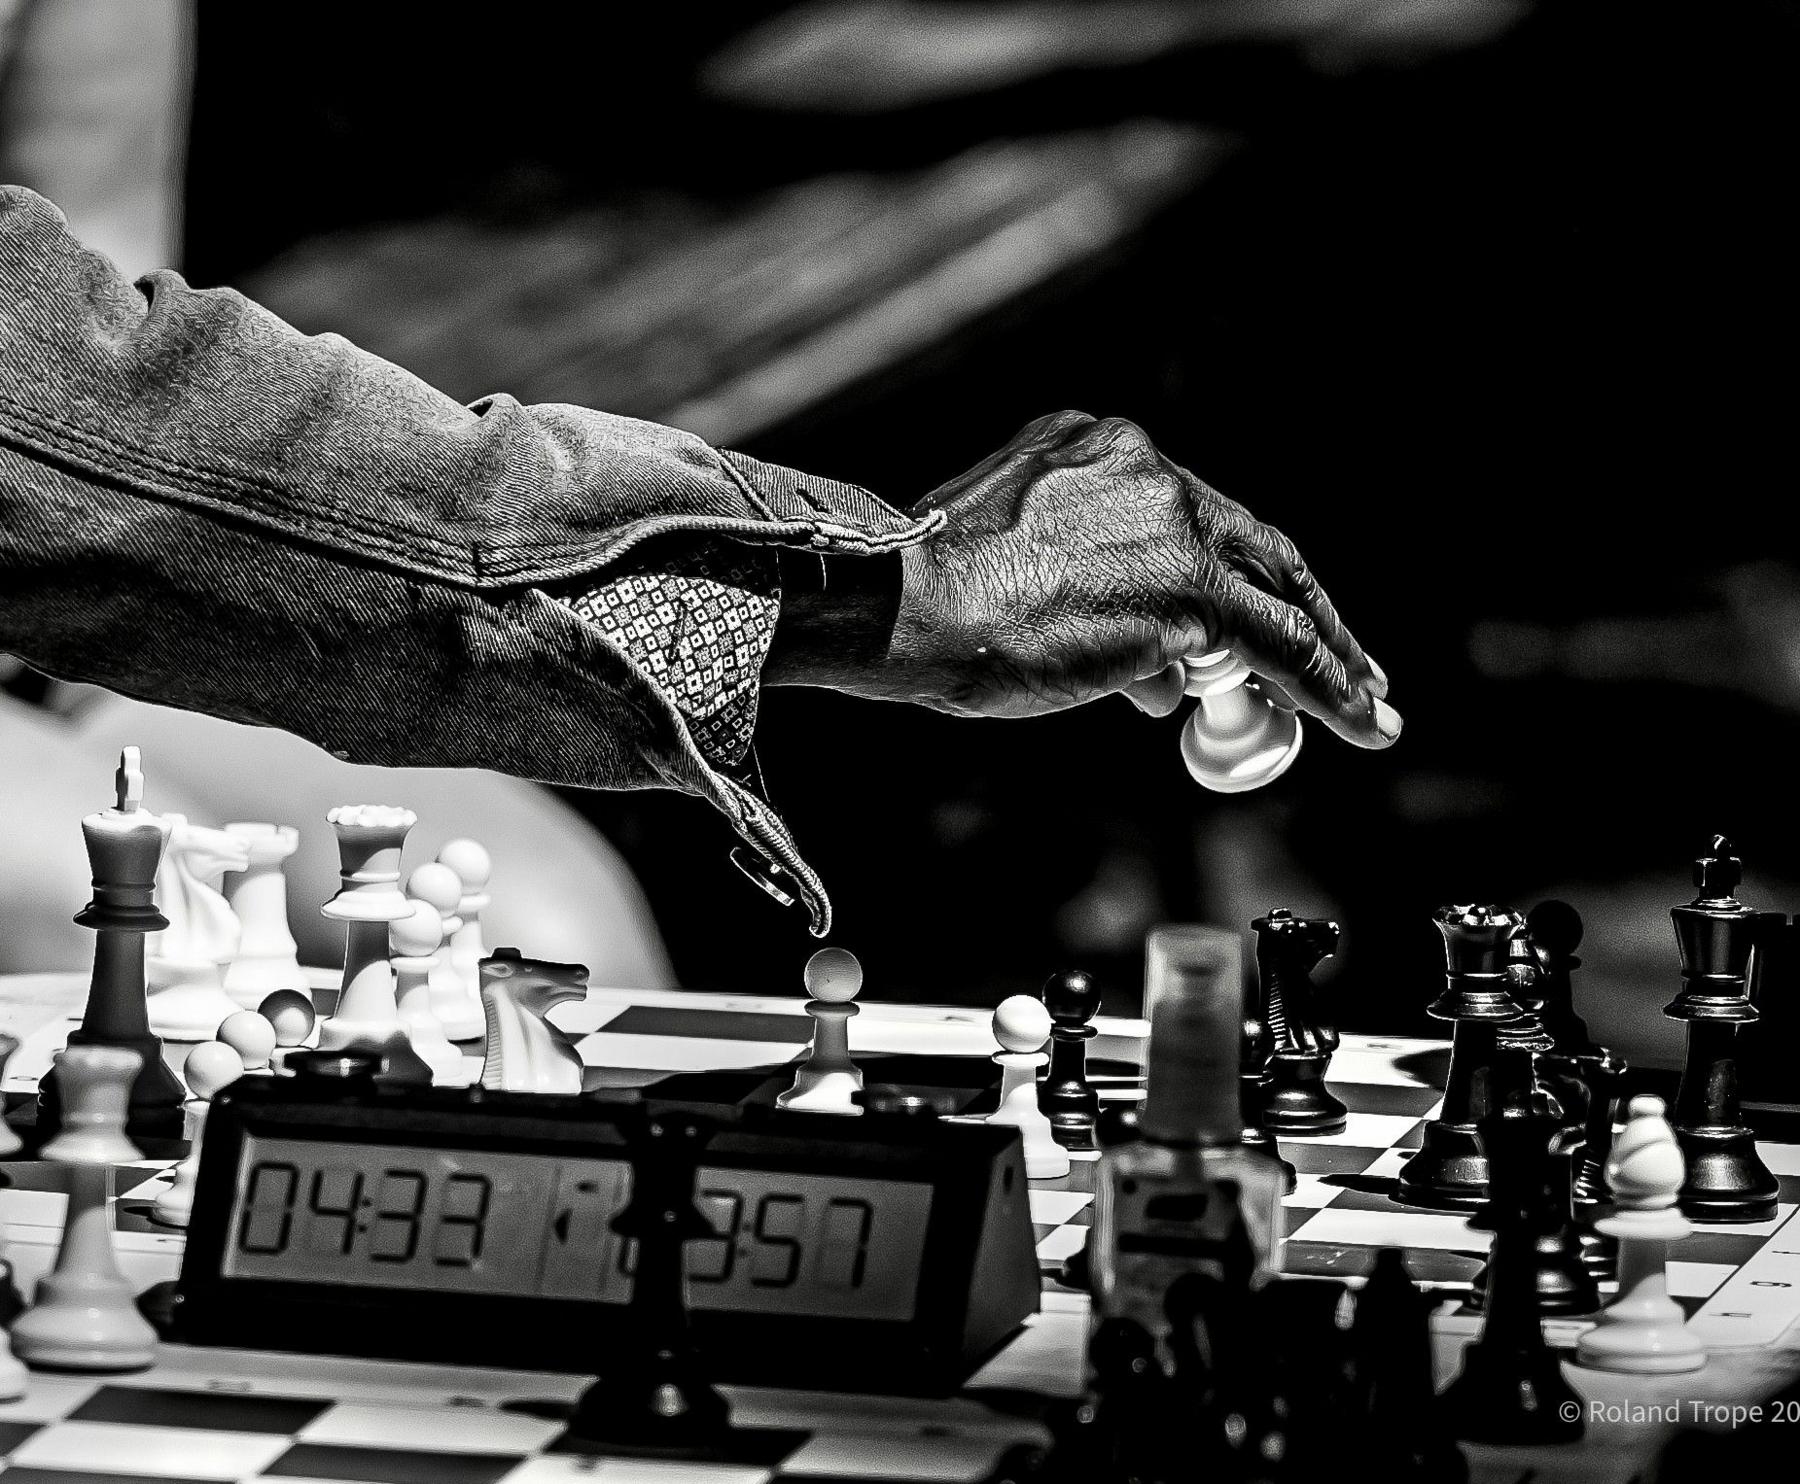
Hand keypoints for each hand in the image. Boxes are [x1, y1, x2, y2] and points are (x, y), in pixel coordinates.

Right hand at [766, 411, 1398, 748]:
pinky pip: (1280, 640)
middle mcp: (1145, 467)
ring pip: (1276, 588)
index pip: (1191, 516)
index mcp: (1096, 448)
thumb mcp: (1018, 572)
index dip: (1230, 567)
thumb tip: (1161, 675)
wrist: (908, 605)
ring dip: (1324, 651)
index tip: (1251, 607)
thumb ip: (1095, 600)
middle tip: (1346, 656)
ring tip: (1363, 700)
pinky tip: (1361, 718)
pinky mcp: (1192, 587)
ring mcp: (1173, 521)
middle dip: (1303, 606)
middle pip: (1254, 542)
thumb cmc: (935, 603)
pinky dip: (1326, 684)